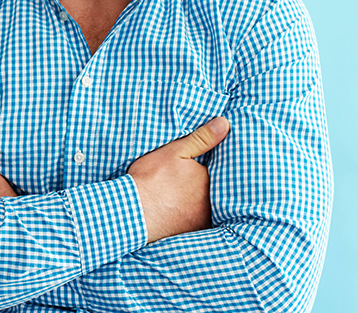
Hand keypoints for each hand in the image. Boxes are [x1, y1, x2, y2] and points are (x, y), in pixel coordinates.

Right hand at [127, 116, 229, 242]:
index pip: (215, 170)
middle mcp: (211, 203)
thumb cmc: (151, 180)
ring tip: (182, 198)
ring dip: (199, 203)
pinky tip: (179, 213)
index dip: (205, 167)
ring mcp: (202, 221)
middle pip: (212, 190)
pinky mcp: (191, 234)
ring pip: (206, 207)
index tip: (194, 167)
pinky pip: (197, 223)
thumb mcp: (175, 152)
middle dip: (204, 187)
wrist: (132, 213)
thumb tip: (225, 123)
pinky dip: (191, 218)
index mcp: (208, 180)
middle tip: (185, 184)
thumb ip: (202, 138)